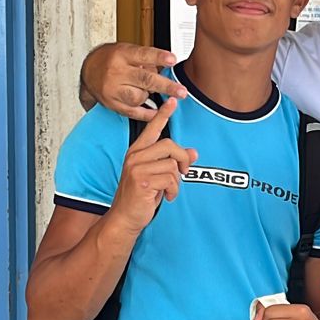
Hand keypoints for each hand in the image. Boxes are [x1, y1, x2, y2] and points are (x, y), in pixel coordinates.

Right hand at [81, 41, 188, 119]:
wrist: (89, 71)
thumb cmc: (112, 59)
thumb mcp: (127, 51)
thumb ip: (145, 60)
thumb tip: (165, 70)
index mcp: (122, 55)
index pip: (143, 55)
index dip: (158, 58)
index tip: (172, 59)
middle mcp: (116, 72)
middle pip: (144, 80)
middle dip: (165, 86)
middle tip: (181, 91)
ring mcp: (113, 90)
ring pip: (139, 97)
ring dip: (149, 95)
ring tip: (147, 90)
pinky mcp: (112, 104)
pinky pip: (133, 112)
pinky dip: (147, 114)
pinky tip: (157, 112)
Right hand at [106, 98, 195, 236]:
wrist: (125, 218)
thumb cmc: (140, 197)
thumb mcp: (157, 176)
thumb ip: (172, 162)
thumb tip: (194, 152)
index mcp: (137, 152)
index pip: (152, 129)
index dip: (163, 114)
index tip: (173, 101)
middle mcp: (135, 157)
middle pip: (170, 145)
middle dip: (182, 159)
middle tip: (184, 172)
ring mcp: (137, 168)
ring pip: (172, 165)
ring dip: (177, 181)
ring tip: (169, 190)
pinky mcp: (142, 181)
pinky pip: (170, 179)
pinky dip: (174, 191)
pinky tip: (167, 197)